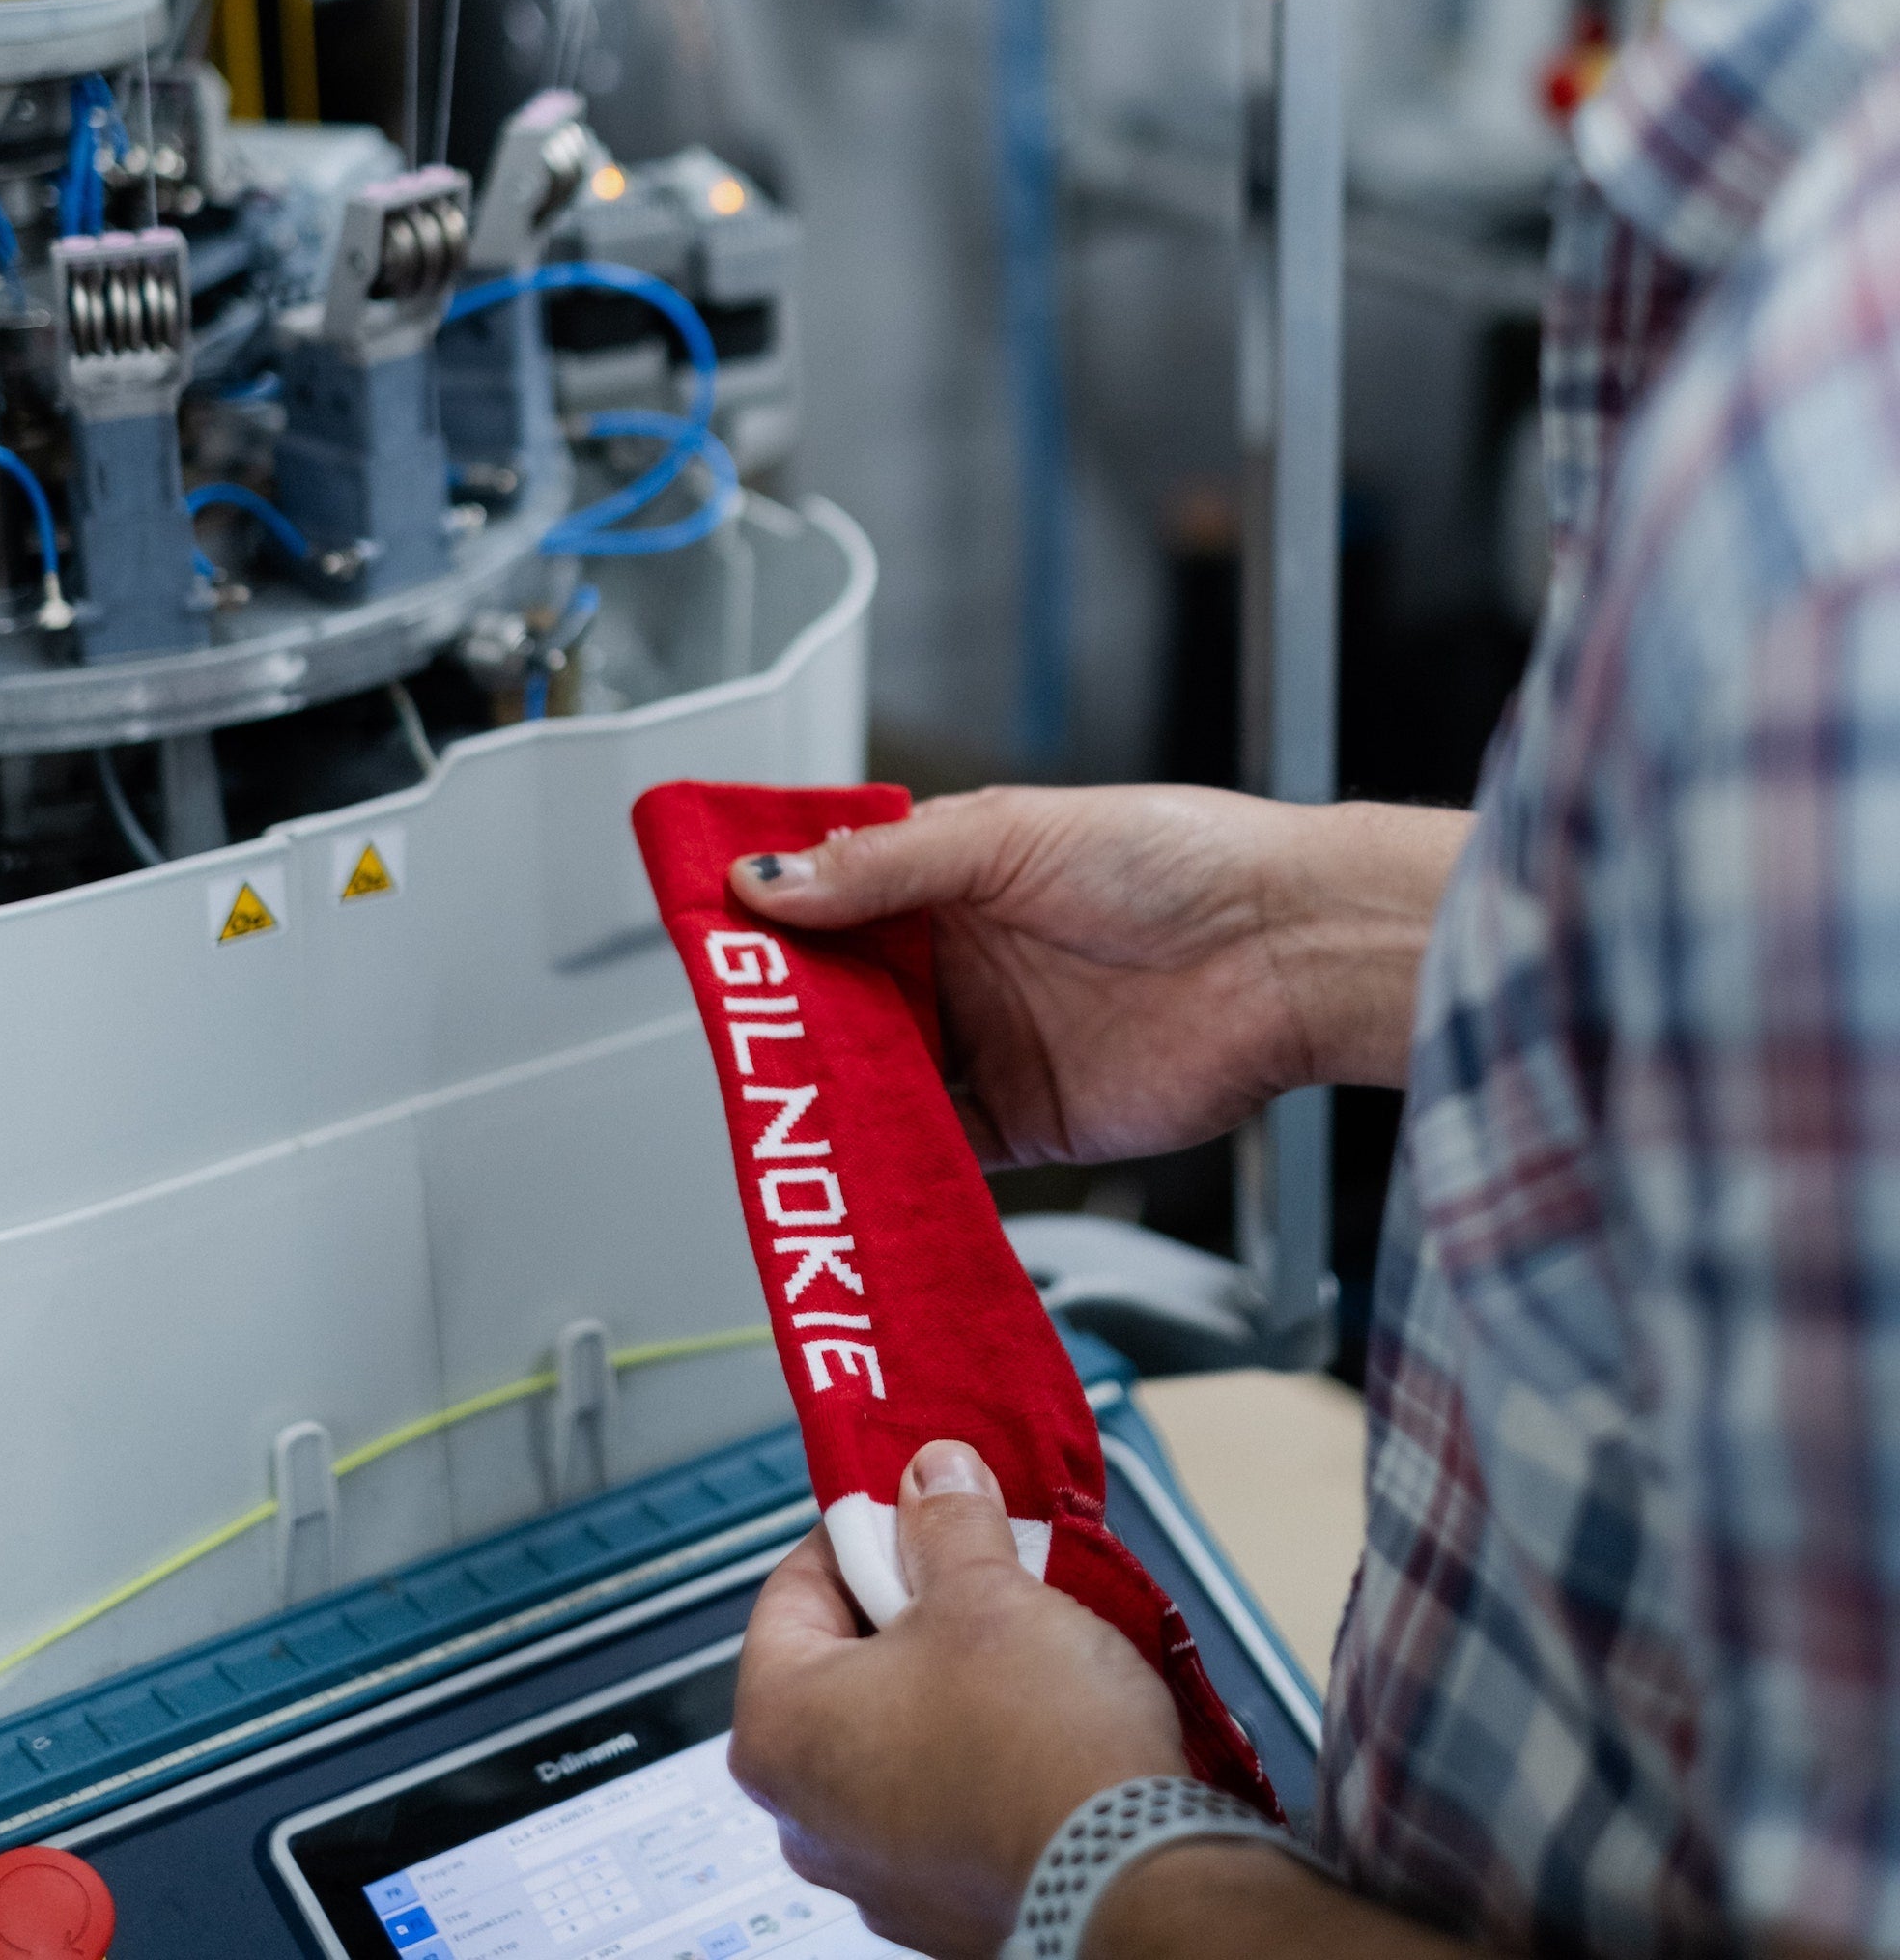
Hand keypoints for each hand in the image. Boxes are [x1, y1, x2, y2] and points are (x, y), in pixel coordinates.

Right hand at [730, 785, 1462, 1167]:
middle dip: (788, 1024)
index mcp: (951, 882)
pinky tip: (857, 1158)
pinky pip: (939, 1149)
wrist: (1284, 951)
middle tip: (734, 1041)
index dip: (771, 929)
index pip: (834, 907)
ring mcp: (993, 1047)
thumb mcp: (1010, 837)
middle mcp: (964, 966)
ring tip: (779, 1105)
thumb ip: (886, 868)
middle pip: (844, 1004)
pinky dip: (894, 1159)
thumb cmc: (1177, 859)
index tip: (711, 948)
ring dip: (834, 1094)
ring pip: (881, 1081)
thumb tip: (769, 882)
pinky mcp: (1028, 1125)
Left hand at [730, 1440, 1186, 1958]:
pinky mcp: (939, 1902)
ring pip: (896, 1733)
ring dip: (948, 1680)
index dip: (863, 1534)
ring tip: (1019, 1642)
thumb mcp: (985, 1591)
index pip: (792, 1590)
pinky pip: (940, 1797)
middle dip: (912, 1608)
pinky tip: (1036, 1721)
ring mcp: (872, 1871)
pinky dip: (977, 1754)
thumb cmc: (1036, 1750)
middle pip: (843, 1665)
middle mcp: (805, 1817)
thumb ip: (945, 1522)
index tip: (918, 1512)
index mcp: (780, 1731)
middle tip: (975, 1571)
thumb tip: (932, 1481)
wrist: (1127, 1880)